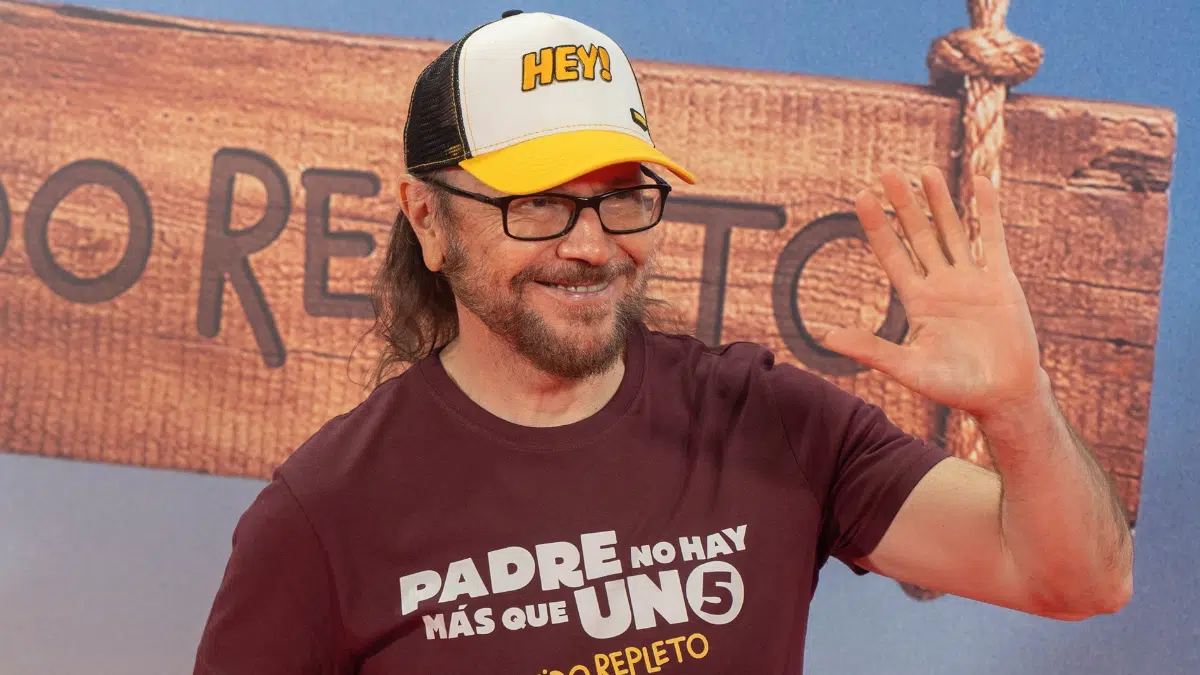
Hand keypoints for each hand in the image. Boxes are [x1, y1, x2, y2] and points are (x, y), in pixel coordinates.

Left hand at [819, 166, 1044, 419]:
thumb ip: (872, 350)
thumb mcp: (909, 369)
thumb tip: (827, 336)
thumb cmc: (954, 387)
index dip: (877, 226)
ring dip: (940, 201)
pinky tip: (980, 183)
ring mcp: (971, 280)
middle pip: (918, 235)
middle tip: (886, 171)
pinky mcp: (1001, 281)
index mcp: (917, 301)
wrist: (1003, 396)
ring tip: (925, 170)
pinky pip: (992, 239)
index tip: (861, 197)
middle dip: (903, 204)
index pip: (892, 255)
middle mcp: (941, 284)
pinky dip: (987, 212)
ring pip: (952, 230)